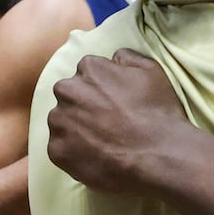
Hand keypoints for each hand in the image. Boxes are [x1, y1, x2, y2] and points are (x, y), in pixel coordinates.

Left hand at [47, 49, 194, 192]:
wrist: (156, 155)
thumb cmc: (157, 112)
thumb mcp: (152, 71)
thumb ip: (127, 57)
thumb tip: (114, 58)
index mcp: (89, 68)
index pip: (88, 73)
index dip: (102, 88)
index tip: (115, 101)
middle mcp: (67, 90)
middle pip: (71, 95)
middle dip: (84, 105)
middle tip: (107, 122)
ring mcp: (59, 122)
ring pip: (63, 121)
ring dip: (77, 128)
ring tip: (103, 141)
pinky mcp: (56, 150)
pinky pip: (62, 148)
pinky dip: (75, 152)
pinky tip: (97, 156)